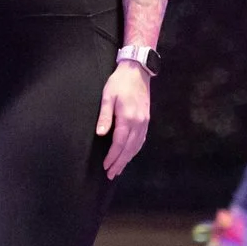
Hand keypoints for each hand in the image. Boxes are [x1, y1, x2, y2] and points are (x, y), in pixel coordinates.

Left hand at [97, 60, 152, 177]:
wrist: (137, 71)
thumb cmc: (119, 82)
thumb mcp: (108, 97)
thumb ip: (105, 116)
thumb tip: (100, 134)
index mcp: (128, 118)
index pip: (119, 143)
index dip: (112, 157)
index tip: (105, 166)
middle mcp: (138, 123)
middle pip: (129, 148)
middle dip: (120, 163)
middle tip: (111, 174)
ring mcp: (144, 122)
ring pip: (136, 146)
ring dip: (128, 159)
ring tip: (119, 169)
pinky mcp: (146, 119)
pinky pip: (141, 139)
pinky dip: (135, 150)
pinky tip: (130, 154)